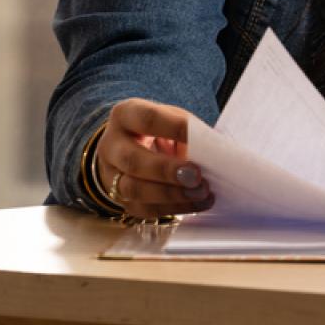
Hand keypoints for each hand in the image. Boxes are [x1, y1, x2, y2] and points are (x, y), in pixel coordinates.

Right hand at [94, 98, 213, 218]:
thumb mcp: (173, 120)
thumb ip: (190, 132)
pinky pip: (143, 209)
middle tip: (196, 176)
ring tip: (201, 191)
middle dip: (168, 171)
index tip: (204, 141)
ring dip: (171, 194)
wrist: (134, 147)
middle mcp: (111, 145)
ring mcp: (109, 175)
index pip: (148, 119)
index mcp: (126, 115)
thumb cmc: (161, 130)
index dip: (176, 129)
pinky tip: (197, 203)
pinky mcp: (120, 199)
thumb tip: (215, 153)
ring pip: (133, 189)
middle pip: (133, 160)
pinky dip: (174, 208)